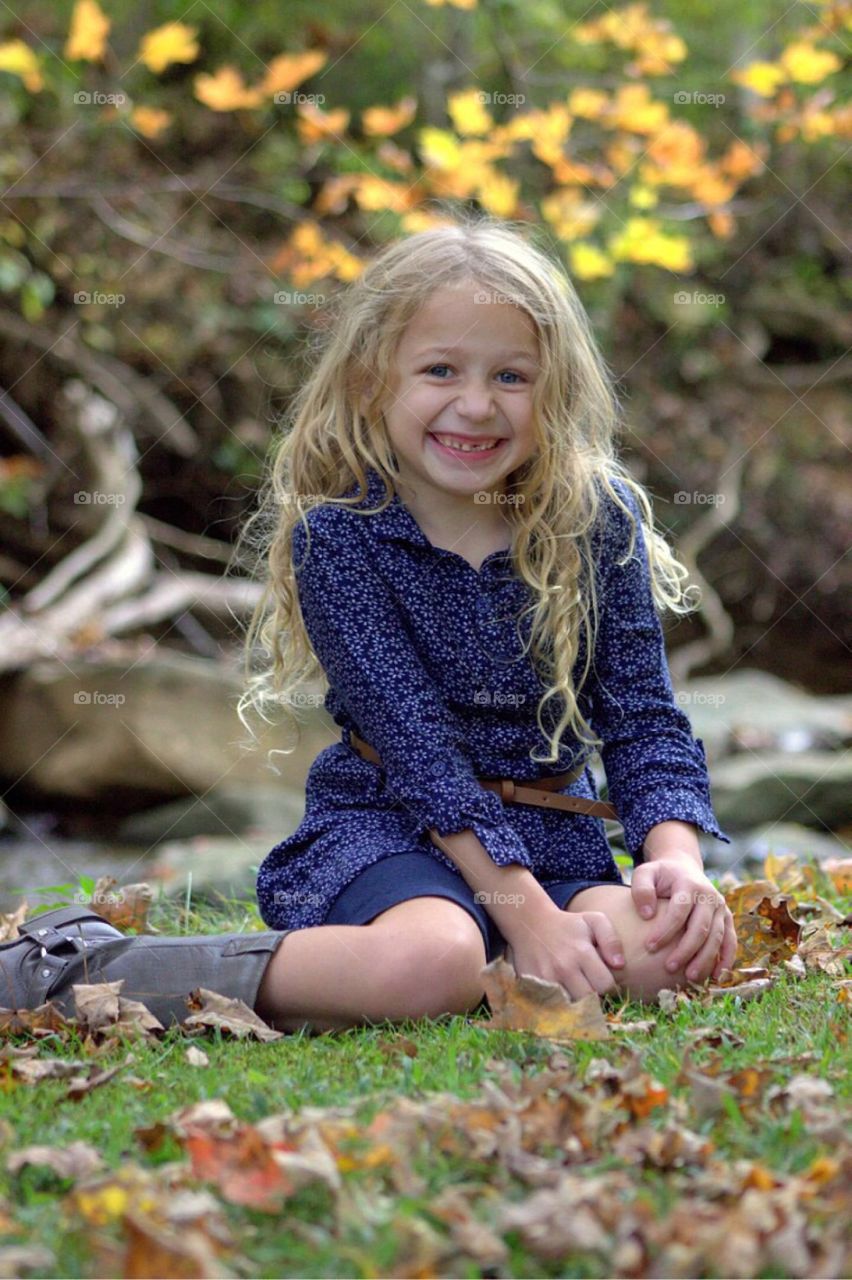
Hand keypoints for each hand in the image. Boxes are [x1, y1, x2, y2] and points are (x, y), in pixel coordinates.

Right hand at [502, 905, 625, 1000]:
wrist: (529, 924)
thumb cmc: (568, 925)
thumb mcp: (594, 921)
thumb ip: (611, 939)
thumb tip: (620, 965)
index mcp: (582, 952)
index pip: (605, 985)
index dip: (609, 986)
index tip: (604, 981)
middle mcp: (564, 968)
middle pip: (589, 1000)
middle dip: (594, 997)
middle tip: (591, 988)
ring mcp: (546, 979)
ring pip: (571, 1007)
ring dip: (577, 1004)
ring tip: (577, 991)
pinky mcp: (532, 986)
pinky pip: (553, 1006)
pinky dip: (560, 1005)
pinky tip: (563, 995)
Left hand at [631, 857, 737, 982]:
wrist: (683, 868)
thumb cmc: (661, 876)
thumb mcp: (645, 873)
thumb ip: (641, 889)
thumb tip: (646, 914)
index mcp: (689, 884)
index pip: (679, 911)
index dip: (665, 930)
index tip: (649, 947)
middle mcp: (709, 896)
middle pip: (700, 927)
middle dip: (685, 950)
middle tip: (669, 968)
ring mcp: (720, 907)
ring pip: (717, 937)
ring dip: (705, 959)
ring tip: (690, 977)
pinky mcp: (727, 918)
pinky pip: (730, 940)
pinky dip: (726, 959)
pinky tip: (716, 976)